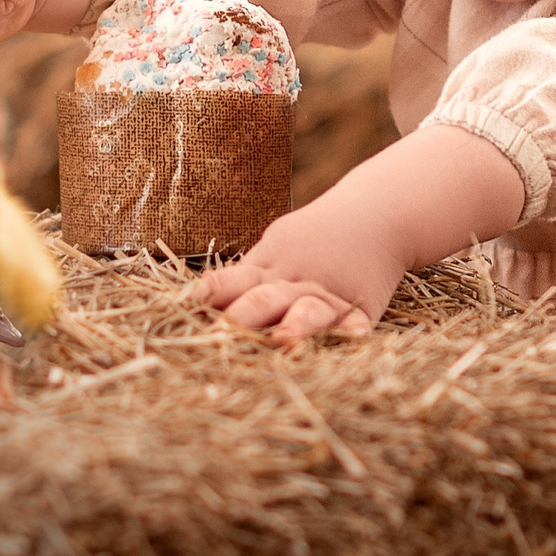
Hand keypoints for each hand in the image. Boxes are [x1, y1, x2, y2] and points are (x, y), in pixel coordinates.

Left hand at [192, 200, 409, 342]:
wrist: (374, 214)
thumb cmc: (313, 236)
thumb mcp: (276, 245)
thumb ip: (246, 277)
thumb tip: (197, 302)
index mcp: (268, 267)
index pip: (231, 280)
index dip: (208, 294)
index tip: (182, 307)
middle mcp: (294, 283)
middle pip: (263, 299)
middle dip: (240, 320)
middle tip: (216, 338)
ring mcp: (327, 295)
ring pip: (307, 312)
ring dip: (295, 326)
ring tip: (282, 341)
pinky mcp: (360, 307)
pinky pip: (356, 322)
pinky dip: (352, 333)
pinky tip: (350, 342)